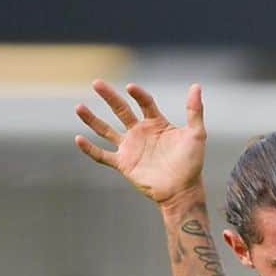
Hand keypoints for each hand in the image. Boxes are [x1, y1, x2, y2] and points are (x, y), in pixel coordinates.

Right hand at [74, 80, 205, 206]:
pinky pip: (102, 155)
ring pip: (106, 130)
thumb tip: (196, 86)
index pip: (144, 103)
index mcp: (156, 123)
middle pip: (121, 110)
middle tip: (97, 83)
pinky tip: (78, 139)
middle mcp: (140, 132)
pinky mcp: (123, 164)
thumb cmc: (192, 164)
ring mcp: (130, 148)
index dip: (138, 94)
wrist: (183, 192)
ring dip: (92, 119)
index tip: (131, 88)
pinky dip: (90, 149)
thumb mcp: (196, 135)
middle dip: (109, 96)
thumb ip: (194, 111)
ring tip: (79, 107)